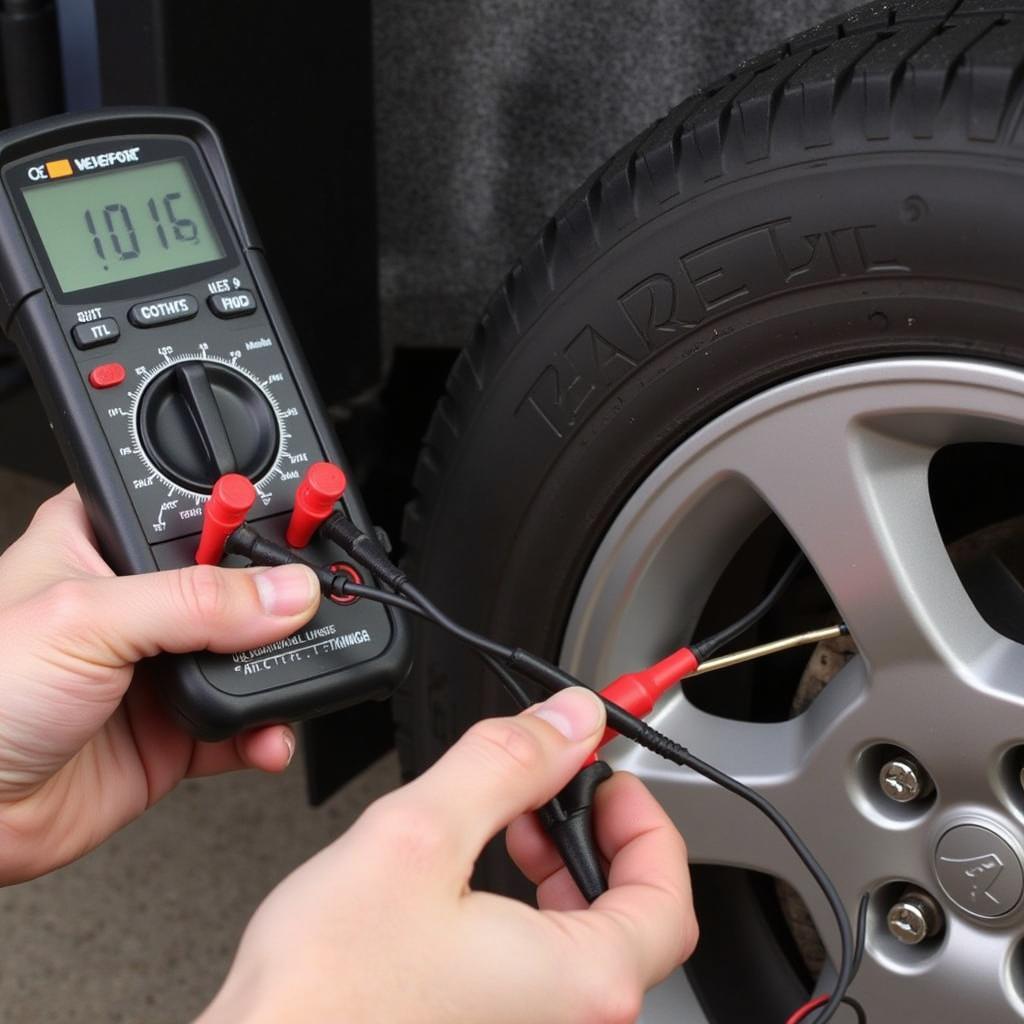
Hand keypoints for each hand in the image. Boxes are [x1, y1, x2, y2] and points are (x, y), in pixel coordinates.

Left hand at [0, 486, 321, 883]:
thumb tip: (285, 593)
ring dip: (283, 668)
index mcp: (102, 542)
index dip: (246, 512)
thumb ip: (194, 602)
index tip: (301, 526)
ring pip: (251, 652)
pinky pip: (245, 720)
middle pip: (237, 580)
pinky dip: (268, 729)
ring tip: (298, 673)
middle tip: (313, 605)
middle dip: (280, 599)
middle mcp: (137, 601)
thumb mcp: (84, 620)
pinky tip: (268, 733)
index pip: (195, 507)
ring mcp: (159, 666)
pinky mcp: (176, 729)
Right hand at [201, 687, 696, 1023]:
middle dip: (596, 836)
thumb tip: (568, 720)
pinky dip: (528, 913)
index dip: (645, 821)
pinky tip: (478, 882)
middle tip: (555, 790)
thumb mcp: (420, 836)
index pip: (669, 897)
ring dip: (560, 871)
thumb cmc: (323, 993)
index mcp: (578, 983)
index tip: (607, 780)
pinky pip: (541, 972)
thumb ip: (507, 764)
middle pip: (635, 919)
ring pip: (586, 945)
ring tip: (509, 825)